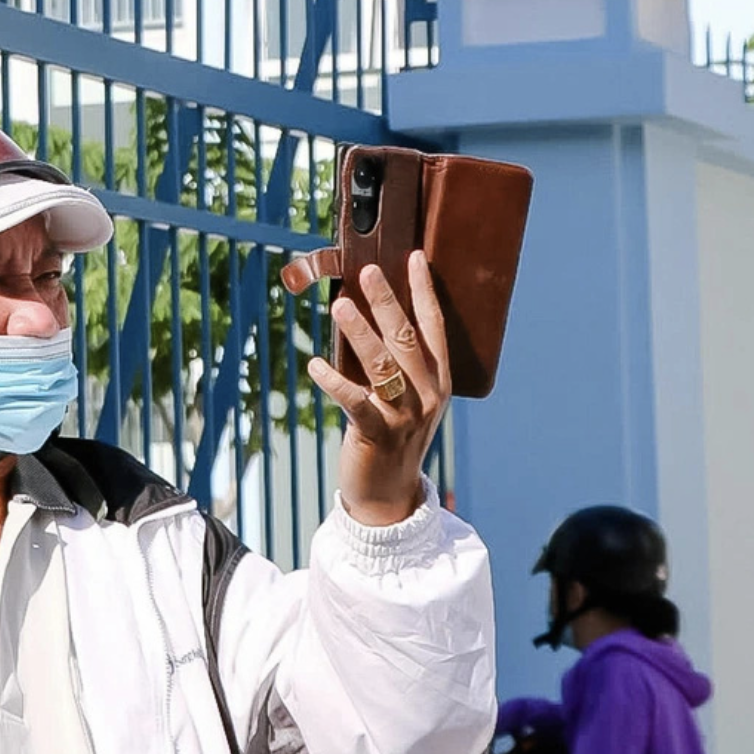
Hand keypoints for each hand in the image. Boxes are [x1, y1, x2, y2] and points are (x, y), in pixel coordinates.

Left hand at [308, 252, 451, 525]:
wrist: (389, 494)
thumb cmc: (392, 436)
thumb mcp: (406, 397)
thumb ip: (398, 362)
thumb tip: (368, 315)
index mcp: (438, 380)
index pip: (434, 327)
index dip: (424, 292)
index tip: (412, 258)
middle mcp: (427, 395)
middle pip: (407, 339)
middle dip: (387, 303)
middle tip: (368, 272)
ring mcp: (405, 416)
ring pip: (383, 366)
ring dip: (360, 332)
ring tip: (340, 305)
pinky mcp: (377, 435)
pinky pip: (355, 402)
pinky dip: (334, 382)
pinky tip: (315, 365)